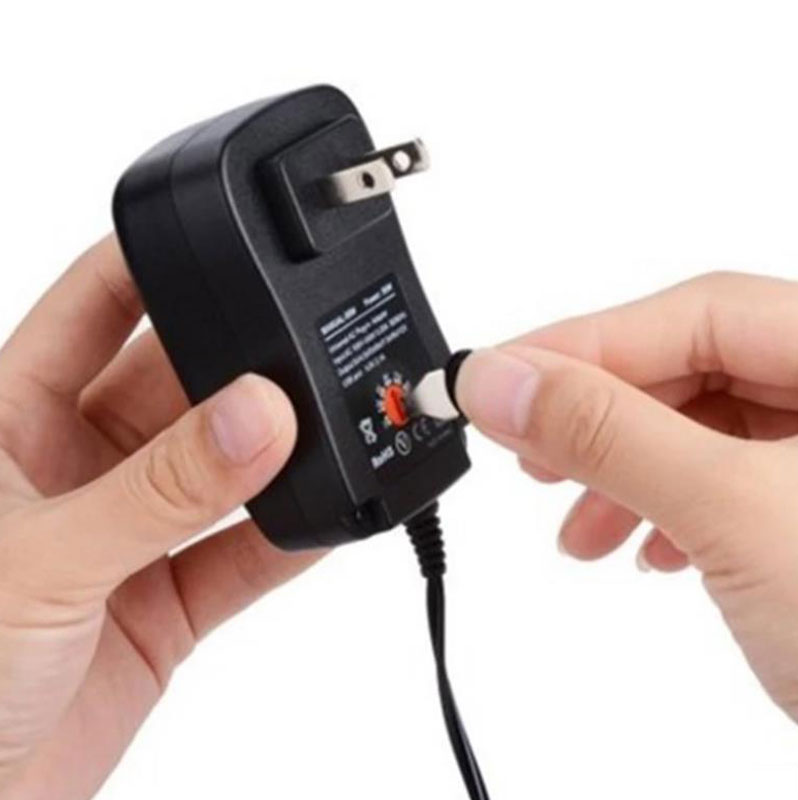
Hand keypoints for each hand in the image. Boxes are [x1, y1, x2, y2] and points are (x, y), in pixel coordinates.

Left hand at [0, 237, 320, 798]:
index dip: (155, 263)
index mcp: (8, 422)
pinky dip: (291, 537)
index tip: (231, 243)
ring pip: (220, 469)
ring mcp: (127, 534)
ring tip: (324, 432)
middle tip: (295, 364)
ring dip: (272, 455)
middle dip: (237, 369)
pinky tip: (328, 513)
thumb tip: (255, 417)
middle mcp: (73, 467)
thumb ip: (157, 491)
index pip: (92, 307)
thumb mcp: (40, 564)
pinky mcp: (167, 601)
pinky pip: (245, 554)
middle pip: (176, 384)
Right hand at [456, 272, 797, 721]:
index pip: (694, 313)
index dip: (580, 344)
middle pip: (693, 365)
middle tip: (522, 445)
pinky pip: (720, 476)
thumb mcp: (734, 517)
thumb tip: (502, 383)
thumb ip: (607, 434)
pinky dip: (665, 507)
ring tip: (575, 524)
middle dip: (598, 414)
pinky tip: (644, 547)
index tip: (493, 378)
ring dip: (623, 470)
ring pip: (701, 426)